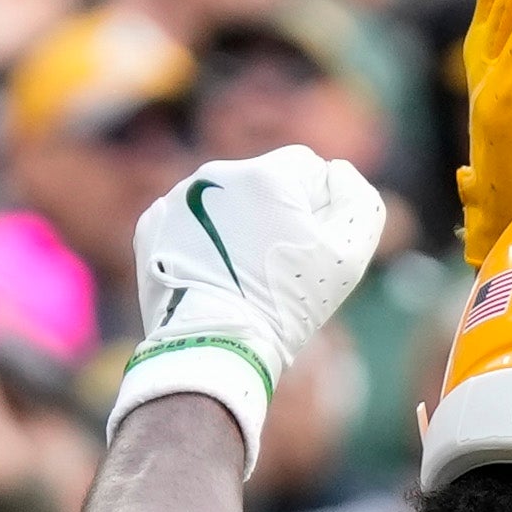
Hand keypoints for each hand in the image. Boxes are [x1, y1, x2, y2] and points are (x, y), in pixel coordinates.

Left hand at [109, 147, 386, 472]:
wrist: (215, 343)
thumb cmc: (288, 302)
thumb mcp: (350, 254)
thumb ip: (359, 201)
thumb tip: (338, 172)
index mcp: (267, 174)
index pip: (311, 167)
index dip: (322, 207)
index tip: (314, 245)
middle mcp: (216, 175)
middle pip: (266, 182)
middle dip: (278, 213)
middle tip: (282, 264)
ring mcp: (178, 199)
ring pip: (227, 200)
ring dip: (241, 225)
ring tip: (245, 273)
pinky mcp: (153, 226)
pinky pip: (191, 222)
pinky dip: (205, 241)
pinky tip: (214, 273)